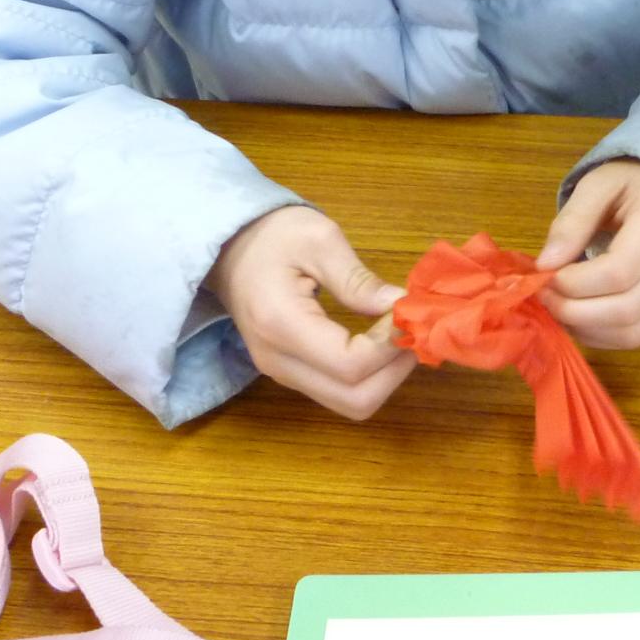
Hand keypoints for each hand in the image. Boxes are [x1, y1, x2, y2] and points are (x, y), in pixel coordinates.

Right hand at [206, 205, 415, 419]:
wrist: (227, 249)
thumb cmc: (273, 235)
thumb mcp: (319, 239)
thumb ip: (358, 279)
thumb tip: (400, 306)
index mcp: (281, 324)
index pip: (350, 364)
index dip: (390, 346)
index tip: (406, 312)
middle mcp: (278, 362)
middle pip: (354, 400)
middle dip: (394, 371)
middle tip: (411, 330)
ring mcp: (281, 374)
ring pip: (349, 404)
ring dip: (385, 378)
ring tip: (400, 336)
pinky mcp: (289, 374)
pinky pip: (338, 392)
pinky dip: (369, 377)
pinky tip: (381, 343)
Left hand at [536, 161, 639, 349]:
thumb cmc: (639, 184)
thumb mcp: (600, 184)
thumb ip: (572, 222)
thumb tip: (545, 266)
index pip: (618, 272)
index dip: (575, 284)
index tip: (546, 276)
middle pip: (627, 309)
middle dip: (575, 312)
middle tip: (547, 299)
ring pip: (635, 333)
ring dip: (588, 330)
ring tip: (561, 310)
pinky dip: (606, 336)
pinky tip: (584, 320)